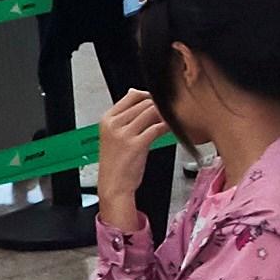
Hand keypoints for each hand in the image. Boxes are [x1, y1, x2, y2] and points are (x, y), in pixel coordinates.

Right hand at [95, 90, 165, 209]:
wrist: (113, 186)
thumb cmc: (116, 163)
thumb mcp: (114, 135)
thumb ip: (125, 116)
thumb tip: (135, 92)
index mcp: (107, 119)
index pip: (132, 96)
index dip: (149, 96)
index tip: (159, 101)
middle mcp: (114, 124)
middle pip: (144, 102)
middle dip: (160, 106)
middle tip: (170, 112)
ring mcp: (123, 134)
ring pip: (152, 112)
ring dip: (165, 114)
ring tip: (172, 119)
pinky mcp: (135, 145)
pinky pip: (157, 127)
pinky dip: (167, 126)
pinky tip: (172, 129)